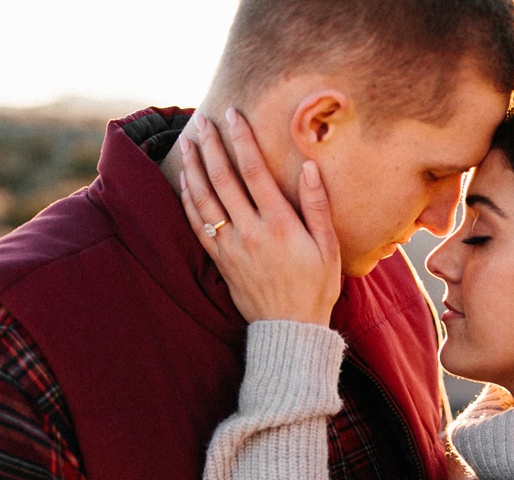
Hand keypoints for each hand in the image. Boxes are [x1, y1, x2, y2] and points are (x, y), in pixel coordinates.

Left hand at [178, 108, 341, 325]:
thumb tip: (309, 167)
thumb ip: (317, 206)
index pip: (253, 171)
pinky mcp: (220, 261)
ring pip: (203, 198)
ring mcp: (231, 247)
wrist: (290, 329)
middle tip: (202, 121)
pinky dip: (188, 199)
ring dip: (193, 167)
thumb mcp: (328, 248)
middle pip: (222, 179)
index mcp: (279, 224)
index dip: (241, 140)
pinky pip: (197, 224)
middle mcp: (250, 231)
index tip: (232, 116)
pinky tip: (185, 182)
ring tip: (187, 142)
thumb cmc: (316, 288)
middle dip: (211, 146)